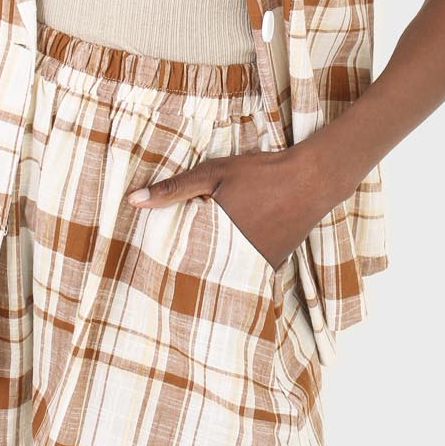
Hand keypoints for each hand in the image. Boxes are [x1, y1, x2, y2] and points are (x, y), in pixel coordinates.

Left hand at [125, 146, 317, 273]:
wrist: (311, 179)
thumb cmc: (260, 174)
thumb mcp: (212, 174)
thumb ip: (174, 189)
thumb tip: (133, 201)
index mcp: (217, 240)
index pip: (182, 261)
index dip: (168, 261)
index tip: (153, 264)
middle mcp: (238, 260)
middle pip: (205, 270)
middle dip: (190, 268)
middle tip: (170, 269)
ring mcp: (259, 264)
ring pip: (227, 271)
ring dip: (215, 266)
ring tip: (197, 263)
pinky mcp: (275, 263)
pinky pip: (248, 269)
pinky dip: (238, 263)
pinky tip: (231, 251)